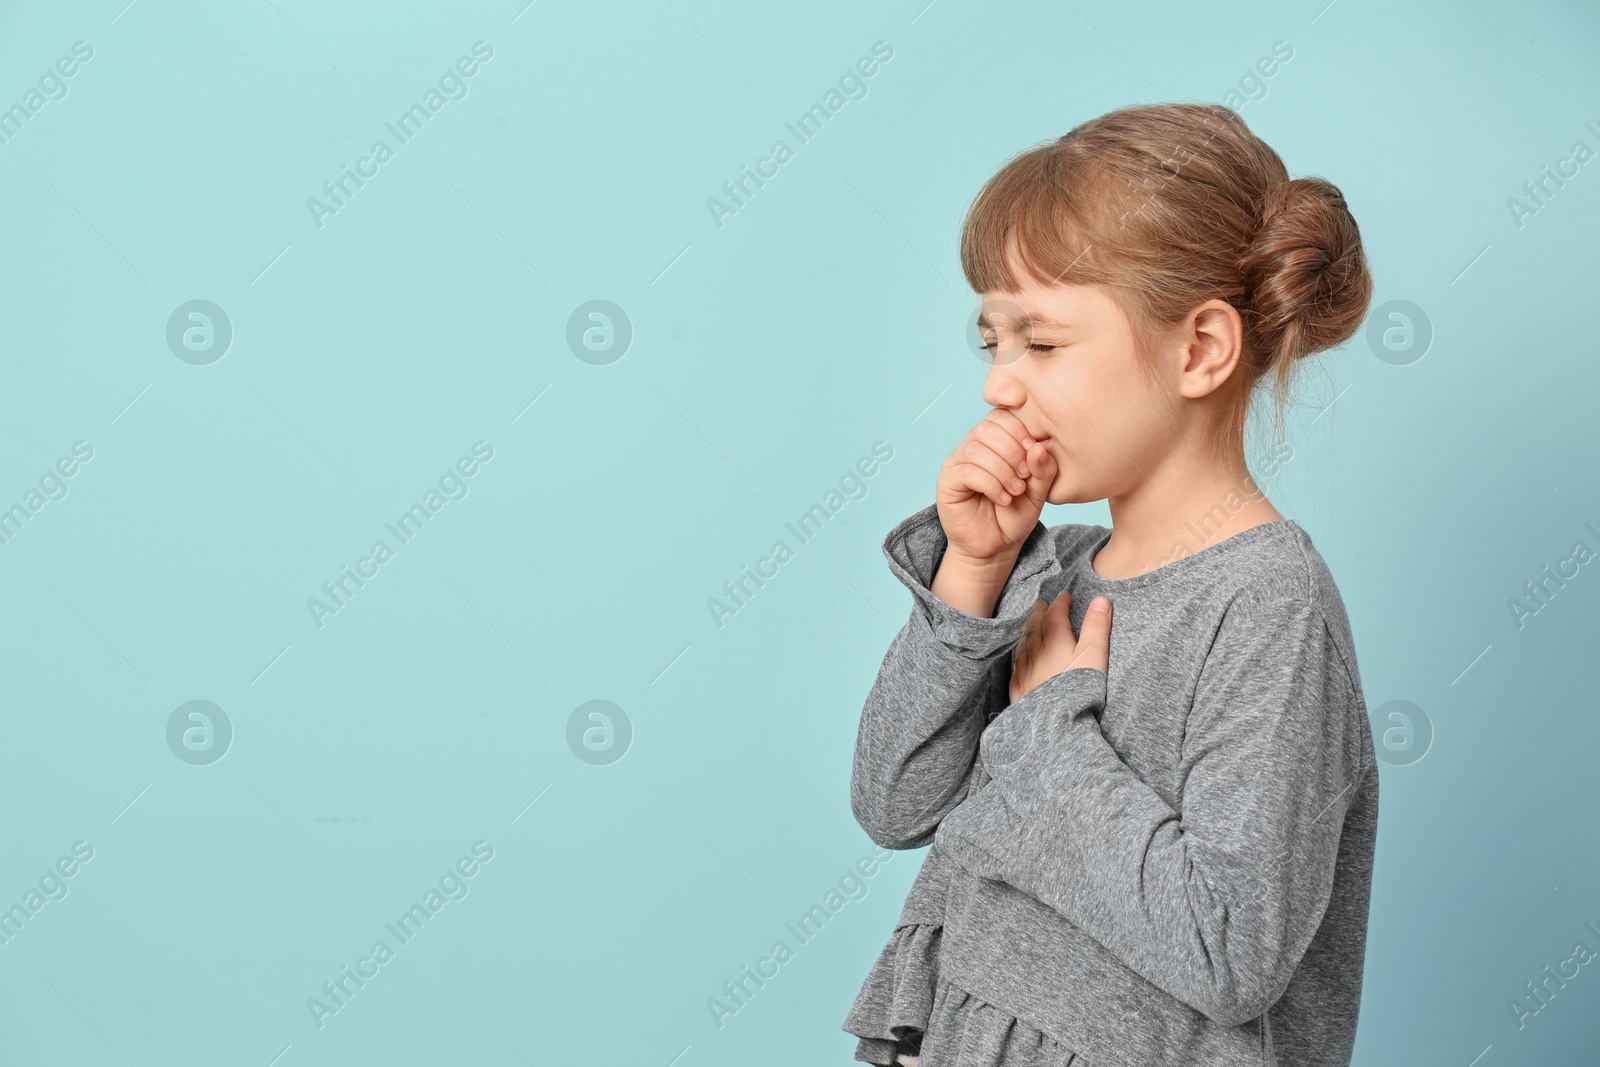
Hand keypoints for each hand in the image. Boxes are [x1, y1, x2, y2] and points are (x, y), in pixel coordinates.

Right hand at [935, 409, 1056, 566]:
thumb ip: (1044, 469)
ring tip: (1015, 491)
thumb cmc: (1014, 516)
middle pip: (987, 427)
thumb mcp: (1039, 491)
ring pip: (976, 449)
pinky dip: (990, 484)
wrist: (996, 547)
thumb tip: (1039, 446)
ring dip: (1002, 470)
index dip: (1020, 430)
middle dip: (1013, 452)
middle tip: (1025, 477)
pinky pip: (967, 471)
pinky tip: (1002, 499)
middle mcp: (972, 447)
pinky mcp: (947, 482)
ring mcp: (956, 463)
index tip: (1034, 453)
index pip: (1001, 415)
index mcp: (994, 442)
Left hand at [1009, 590, 1110, 702]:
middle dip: (1040, 613)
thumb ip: (1097, 627)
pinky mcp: (1019, 690)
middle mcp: (1034, 653)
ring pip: (1023, 644)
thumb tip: (1101, 601)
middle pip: (1035, 626)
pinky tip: (1020, 657)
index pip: (1055, 615)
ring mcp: (1024, 671)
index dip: (1061, 603)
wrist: (1054, 724)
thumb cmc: (1077, 689)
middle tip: (1043, 604)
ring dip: (1027, 631)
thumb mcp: (1094, 656)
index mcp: (1054, 641)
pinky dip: (1020, 654)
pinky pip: (1016, 665)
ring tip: (1030, 624)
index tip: (1065, 596)